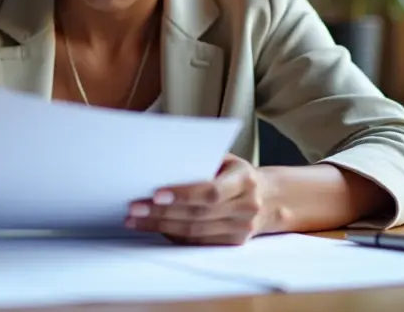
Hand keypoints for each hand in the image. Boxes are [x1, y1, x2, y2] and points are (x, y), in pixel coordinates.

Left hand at [125, 154, 267, 244]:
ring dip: (161, 226)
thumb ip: (201, 162)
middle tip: (133, 209)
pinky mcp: (234, 243)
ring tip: (135, 221)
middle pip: (198, 214)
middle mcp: (246, 206)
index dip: (183, 194)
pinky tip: (155, 228)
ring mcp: (242, 228)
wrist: (270, 197)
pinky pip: (199, 242)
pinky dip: (174, 235)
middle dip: (161, 212)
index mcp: (244, 180)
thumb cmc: (235, 173)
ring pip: (195, 232)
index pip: (211, 191)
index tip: (155, 194)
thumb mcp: (226, 160)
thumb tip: (159, 166)